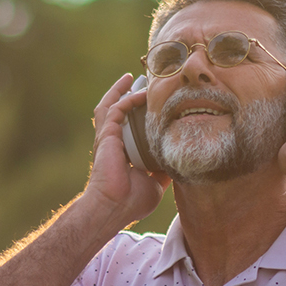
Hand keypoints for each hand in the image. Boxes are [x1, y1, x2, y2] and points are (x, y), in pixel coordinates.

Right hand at [86, 73, 169, 221]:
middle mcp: (113, 143)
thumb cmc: (131, 202)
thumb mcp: (156, 184)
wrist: (115, 207)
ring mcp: (108, 138)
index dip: (136, 115)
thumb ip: (163, 171)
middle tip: (139, 82)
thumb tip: (177, 164)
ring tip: (132, 78)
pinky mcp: (107, 136)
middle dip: (125, 95)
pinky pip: (117, 109)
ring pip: (111, 105)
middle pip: (116, 112)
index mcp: (122, 153)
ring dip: (120, 91)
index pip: (127, 127)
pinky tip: (140, 92)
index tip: (150, 105)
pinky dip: (127, 98)